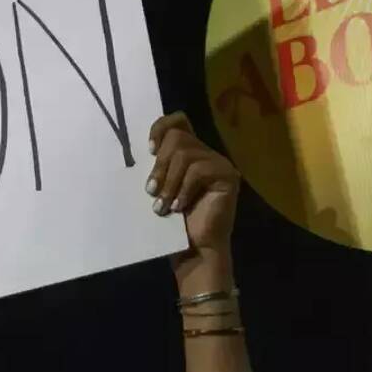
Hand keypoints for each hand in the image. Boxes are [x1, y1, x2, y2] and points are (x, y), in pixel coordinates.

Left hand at [147, 112, 239, 277]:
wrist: (194, 251)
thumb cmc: (173, 224)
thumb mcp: (160, 188)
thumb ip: (157, 166)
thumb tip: (143, 149)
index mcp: (188, 153)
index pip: (178, 121)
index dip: (161, 128)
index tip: (149, 150)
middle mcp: (206, 153)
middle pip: (178, 137)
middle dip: (160, 165)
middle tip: (151, 191)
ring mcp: (219, 164)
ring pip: (186, 154)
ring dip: (169, 182)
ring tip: (163, 206)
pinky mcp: (228, 176)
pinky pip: (199, 170)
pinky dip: (184, 189)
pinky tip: (180, 207)